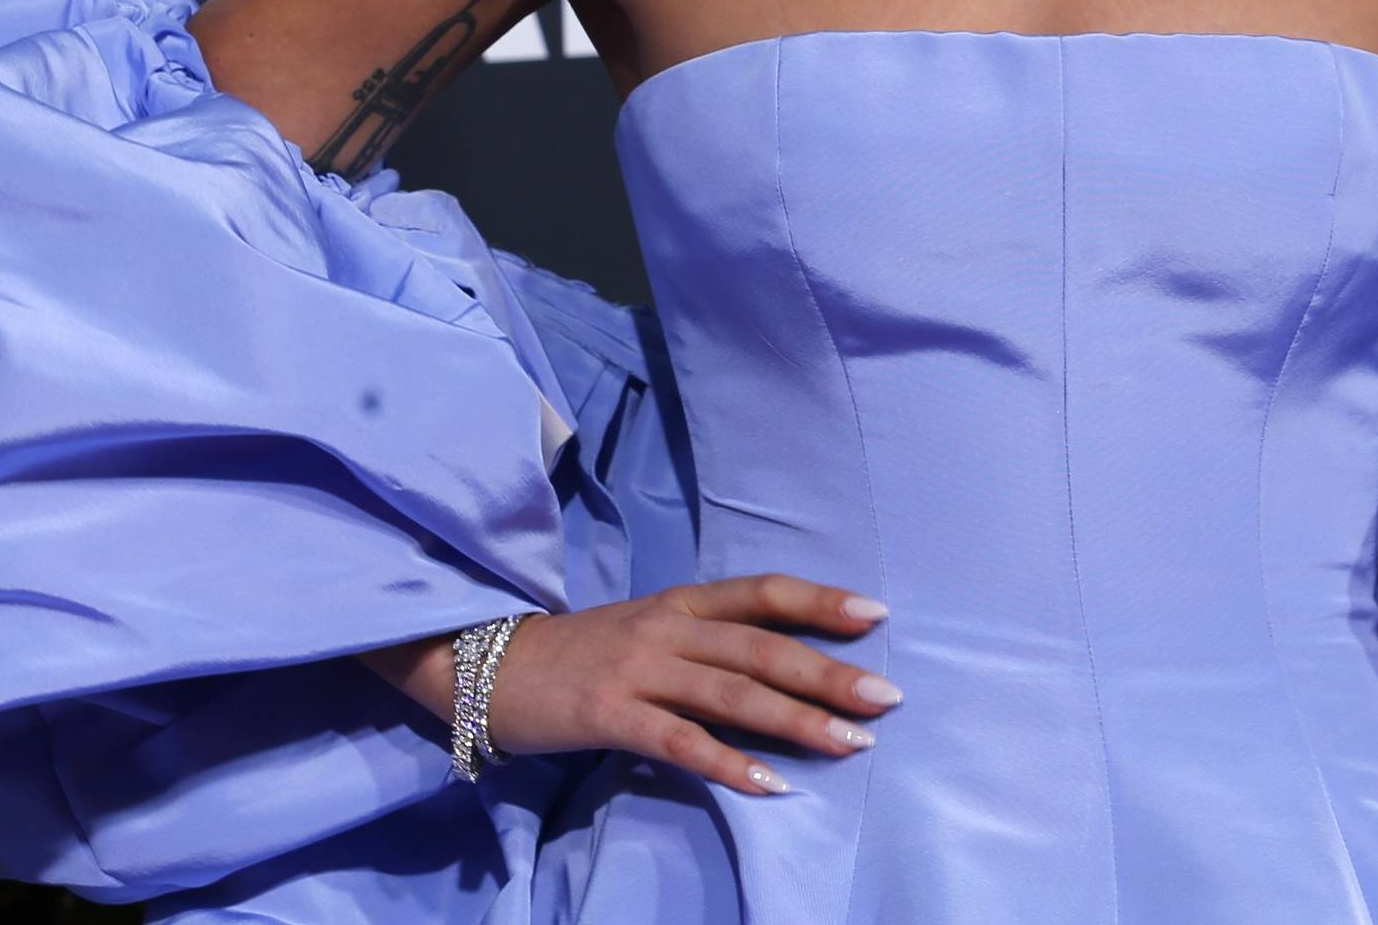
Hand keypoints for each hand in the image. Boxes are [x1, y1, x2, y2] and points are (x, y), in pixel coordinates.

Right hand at [367, 576, 899, 795]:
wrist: (490, 665)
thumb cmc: (582, 653)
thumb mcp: (649, 632)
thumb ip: (705, 644)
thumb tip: (781, 666)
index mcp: (681, 601)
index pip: (763, 592)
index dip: (820, 600)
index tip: (876, 614)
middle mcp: (668, 626)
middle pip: (762, 647)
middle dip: (829, 671)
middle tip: (887, 696)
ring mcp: (639, 668)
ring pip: (732, 694)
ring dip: (797, 720)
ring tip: (851, 743)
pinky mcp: (610, 713)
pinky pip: (680, 742)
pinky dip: (728, 763)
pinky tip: (770, 785)